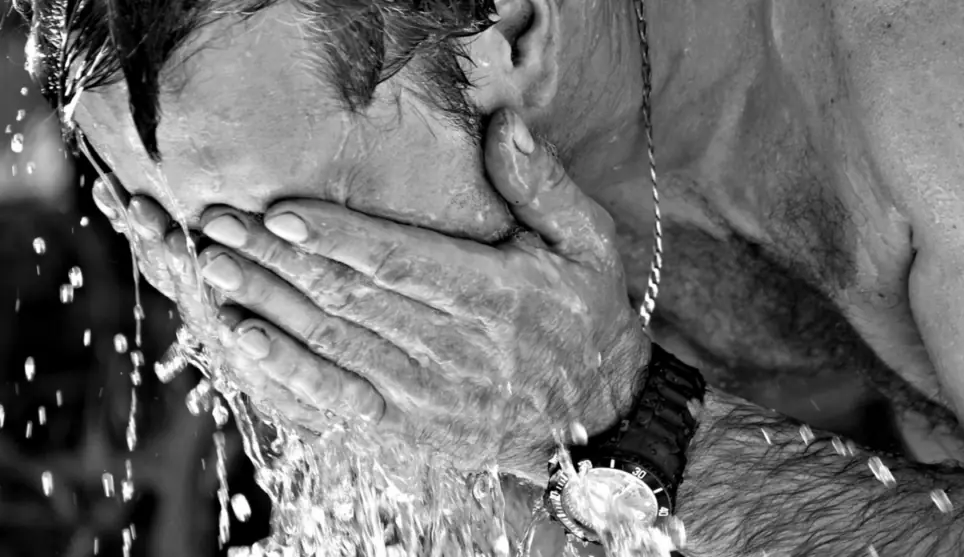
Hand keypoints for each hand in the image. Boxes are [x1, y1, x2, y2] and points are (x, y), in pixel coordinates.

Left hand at [93, 109, 649, 477]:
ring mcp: (429, 398)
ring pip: (334, 346)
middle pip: (352, 301)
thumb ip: (541, 186)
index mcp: (497, 299)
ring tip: (212, 270)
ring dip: (267, 306)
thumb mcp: (587, 245)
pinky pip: (337, 400)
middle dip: (278, 261)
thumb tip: (503, 122)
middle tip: (219, 226)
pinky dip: (287, 372)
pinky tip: (244, 341)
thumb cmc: (585, 316)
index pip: (403, 263)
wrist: (594, 416)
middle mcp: (457, 351)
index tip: (279, 211)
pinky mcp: (410, 429)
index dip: (337, 238)